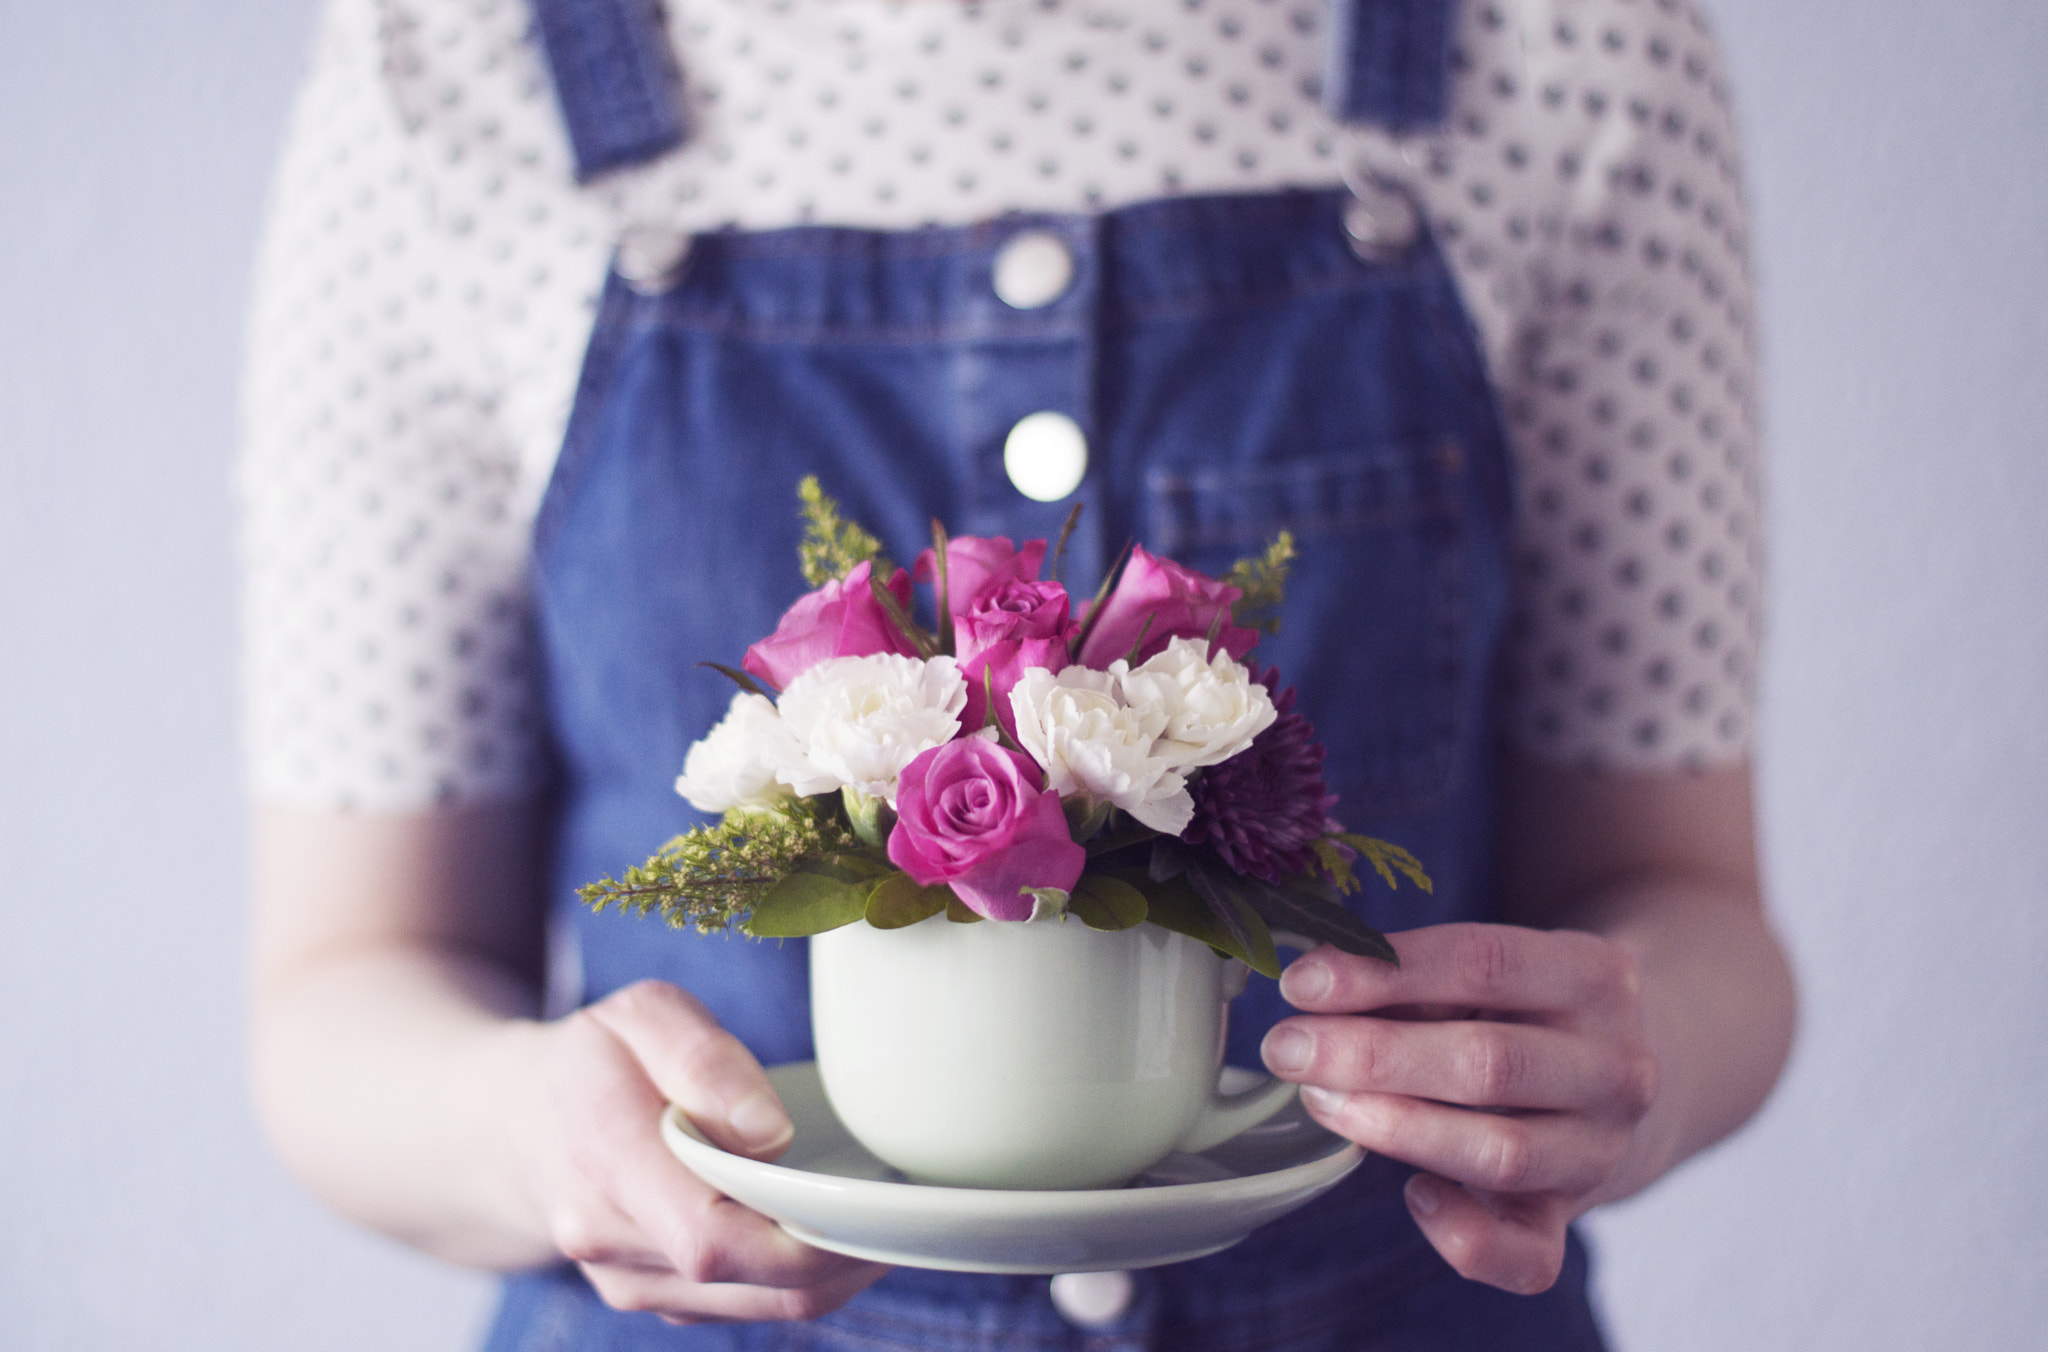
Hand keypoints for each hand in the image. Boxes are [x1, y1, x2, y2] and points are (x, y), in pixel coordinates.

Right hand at [504, 980, 889, 1323]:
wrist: (511, 1125)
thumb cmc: (594, 1057)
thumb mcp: (642, 1015)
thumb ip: (704, 1059)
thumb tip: (769, 1131)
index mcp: (606, 1160)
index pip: (710, 1237)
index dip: (801, 1240)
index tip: (868, 1204)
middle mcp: (612, 1243)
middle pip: (752, 1282)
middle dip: (843, 1257)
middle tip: (909, 1209)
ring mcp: (632, 1283)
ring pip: (760, 1304)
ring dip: (833, 1270)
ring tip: (882, 1212)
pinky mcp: (658, 1298)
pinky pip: (747, 1303)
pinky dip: (801, 1274)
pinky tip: (832, 1226)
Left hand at [1259, 924, 1658, 1294]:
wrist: (1608, 1079)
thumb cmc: (1518, 1010)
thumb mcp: (1488, 972)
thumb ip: (1412, 976)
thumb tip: (1309, 984)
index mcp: (1596, 976)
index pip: (1485, 962)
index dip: (1384, 972)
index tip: (1301, 982)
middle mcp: (1616, 1067)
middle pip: (1489, 1062)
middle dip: (1370, 1055)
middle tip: (1286, 1049)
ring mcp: (1601, 1152)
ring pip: (1502, 1153)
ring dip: (1395, 1128)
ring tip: (1320, 1101)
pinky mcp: (1573, 1221)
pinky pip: (1528, 1257)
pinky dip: (1463, 1236)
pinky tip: (1413, 1196)